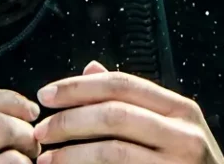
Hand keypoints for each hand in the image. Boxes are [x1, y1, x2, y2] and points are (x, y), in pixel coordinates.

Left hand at [32, 61, 223, 163]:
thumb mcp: (171, 126)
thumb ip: (133, 100)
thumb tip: (90, 68)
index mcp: (181, 109)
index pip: (123, 85)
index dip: (79, 87)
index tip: (46, 94)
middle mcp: (184, 134)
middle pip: (114, 115)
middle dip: (69, 121)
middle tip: (40, 130)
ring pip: (112, 152)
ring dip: (71, 154)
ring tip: (46, 158)